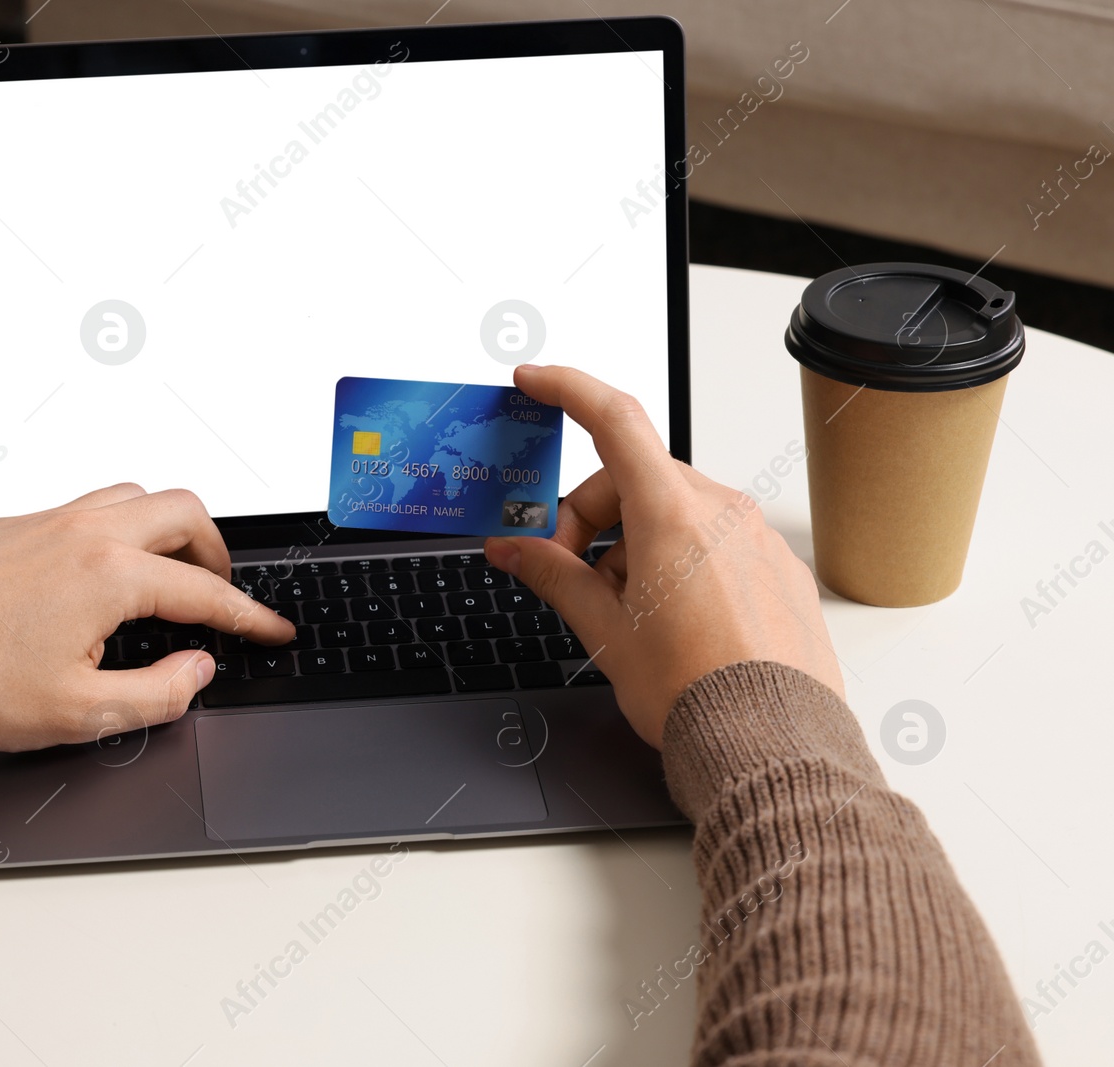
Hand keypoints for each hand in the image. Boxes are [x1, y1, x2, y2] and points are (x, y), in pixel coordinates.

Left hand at [0, 483, 293, 750]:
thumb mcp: (77, 714)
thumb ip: (156, 694)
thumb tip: (196, 671)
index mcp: (108, 576)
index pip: (204, 591)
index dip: (249, 617)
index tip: (273, 629)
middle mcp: (85, 533)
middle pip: (184, 512)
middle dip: (219, 552)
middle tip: (223, 594)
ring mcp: (50, 520)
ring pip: (139, 496)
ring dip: (172, 529)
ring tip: (175, 574)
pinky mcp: (20, 524)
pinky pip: (94, 503)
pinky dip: (125, 526)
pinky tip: (112, 567)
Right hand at [483, 364, 844, 748]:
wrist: (772, 745)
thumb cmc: (696, 693)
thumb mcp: (605, 631)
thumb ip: (554, 576)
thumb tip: (515, 549)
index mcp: (672, 516)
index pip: (614, 420)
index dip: (567, 389)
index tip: (535, 381)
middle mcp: (721, 514)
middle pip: (634, 481)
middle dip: (590, 519)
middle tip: (570, 578)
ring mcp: (756, 540)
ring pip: (674, 514)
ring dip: (635, 547)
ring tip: (627, 616)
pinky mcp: (778, 569)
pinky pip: (716, 544)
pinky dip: (681, 564)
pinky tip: (672, 621)